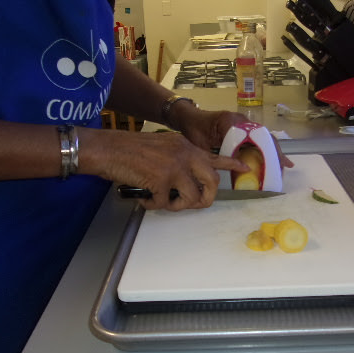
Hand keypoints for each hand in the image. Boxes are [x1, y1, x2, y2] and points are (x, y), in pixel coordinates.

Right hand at [79, 128, 248, 210]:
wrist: (107, 149)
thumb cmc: (129, 150)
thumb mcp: (162, 148)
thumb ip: (178, 160)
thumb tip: (188, 184)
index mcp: (185, 146)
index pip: (215, 155)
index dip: (232, 164)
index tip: (246, 168)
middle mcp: (185, 154)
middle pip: (211, 183)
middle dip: (204, 199)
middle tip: (190, 204)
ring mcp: (175, 166)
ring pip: (192, 198)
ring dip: (175, 206)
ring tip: (160, 200)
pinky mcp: (162, 179)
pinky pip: (165, 204)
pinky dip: (152, 205)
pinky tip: (142, 198)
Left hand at [174, 107, 294, 168]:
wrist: (188, 118)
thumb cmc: (193, 131)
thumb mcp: (203, 146)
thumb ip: (220, 156)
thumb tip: (240, 169)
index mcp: (232, 123)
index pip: (254, 139)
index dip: (265, 153)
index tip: (273, 165)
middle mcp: (242, 121)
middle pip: (264, 137)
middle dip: (275, 153)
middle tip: (284, 169)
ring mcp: (244, 123)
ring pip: (264, 138)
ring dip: (274, 152)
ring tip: (283, 167)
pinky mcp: (243, 128)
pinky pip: (258, 139)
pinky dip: (267, 149)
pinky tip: (275, 159)